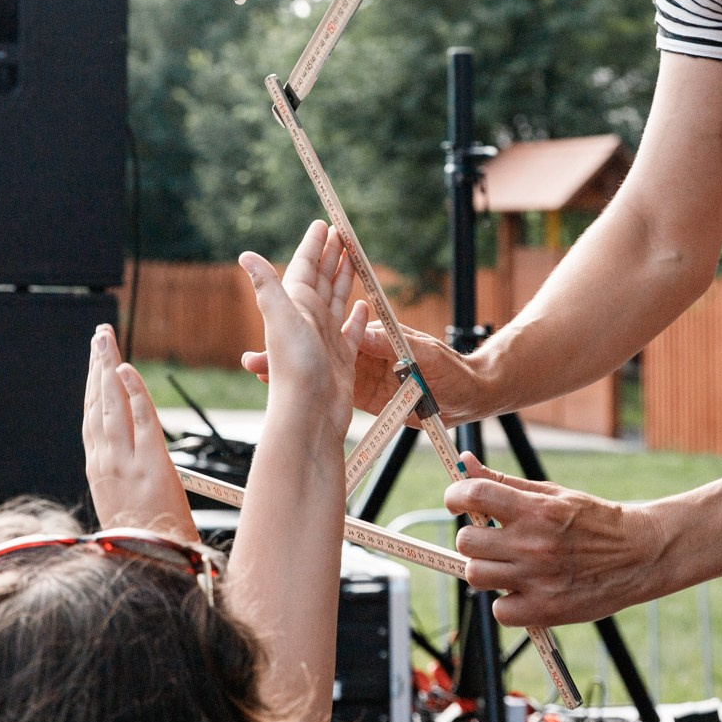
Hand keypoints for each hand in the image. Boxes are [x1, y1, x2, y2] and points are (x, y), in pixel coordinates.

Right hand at [81, 325, 191, 537]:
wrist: (152, 571)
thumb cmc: (146, 544)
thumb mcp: (124, 509)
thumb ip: (124, 480)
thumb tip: (134, 458)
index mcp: (98, 472)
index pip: (92, 419)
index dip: (92, 387)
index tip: (96, 364)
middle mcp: (105, 463)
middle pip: (97, 404)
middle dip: (97, 367)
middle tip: (99, 337)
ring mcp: (124, 464)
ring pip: (111, 406)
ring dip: (108, 368)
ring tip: (106, 340)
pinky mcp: (150, 466)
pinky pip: (141, 420)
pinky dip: (132, 392)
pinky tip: (127, 370)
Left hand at [240, 221, 365, 443]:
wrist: (309, 415)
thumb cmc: (294, 368)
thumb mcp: (281, 319)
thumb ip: (268, 286)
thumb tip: (245, 255)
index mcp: (296, 306)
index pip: (305, 266)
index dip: (314, 244)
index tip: (323, 224)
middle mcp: (309, 320)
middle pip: (322, 279)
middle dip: (331, 255)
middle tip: (342, 232)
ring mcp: (326, 339)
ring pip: (337, 299)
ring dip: (344, 278)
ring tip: (353, 259)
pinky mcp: (343, 358)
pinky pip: (352, 331)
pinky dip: (357, 317)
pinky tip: (363, 306)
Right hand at [243, 286, 488, 424]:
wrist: (469, 398)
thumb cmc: (451, 369)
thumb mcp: (422, 353)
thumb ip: (393, 345)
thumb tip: (363, 329)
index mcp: (374, 335)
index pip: (335, 324)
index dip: (309, 323)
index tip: (284, 327)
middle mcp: (362, 352)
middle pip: (318, 347)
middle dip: (286, 351)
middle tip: (253, 359)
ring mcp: (361, 375)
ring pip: (318, 372)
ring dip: (291, 373)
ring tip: (260, 375)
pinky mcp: (365, 397)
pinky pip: (334, 392)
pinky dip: (311, 393)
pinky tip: (290, 396)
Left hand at [444, 456, 668, 627]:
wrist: (639, 554)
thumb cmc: (593, 520)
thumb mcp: (552, 493)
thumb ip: (504, 482)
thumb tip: (464, 464)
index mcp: (535, 509)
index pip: (475, 495)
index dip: (455, 497)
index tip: (456, 502)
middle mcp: (533, 544)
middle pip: (466, 541)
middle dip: (473, 538)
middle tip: (492, 539)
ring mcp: (538, 579)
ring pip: (476, 575)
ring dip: (486, 569)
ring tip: (507, 564)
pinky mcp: (546, 610)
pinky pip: (500, 610)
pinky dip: (506, 602)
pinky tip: (522, 590)